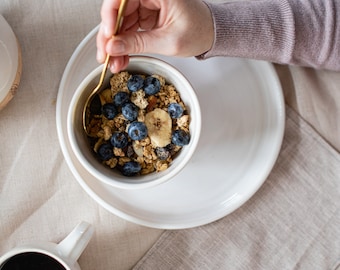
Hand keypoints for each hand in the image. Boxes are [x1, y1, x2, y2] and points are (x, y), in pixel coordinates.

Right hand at [96, 0, 213, 72]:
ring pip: (120, 22)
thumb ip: (139, 43)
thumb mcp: (168, 41)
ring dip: (115, 44)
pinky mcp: (145, 15)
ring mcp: (145, 4)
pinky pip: (128, 28)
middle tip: (105, 55)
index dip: (110, 16)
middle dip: (110, 36)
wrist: (209, 34)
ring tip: (114, 62)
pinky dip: (123, 44)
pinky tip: (121, 56)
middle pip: (117, 11)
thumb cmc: (199, 30)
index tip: (108, 36)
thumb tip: (113, 47)